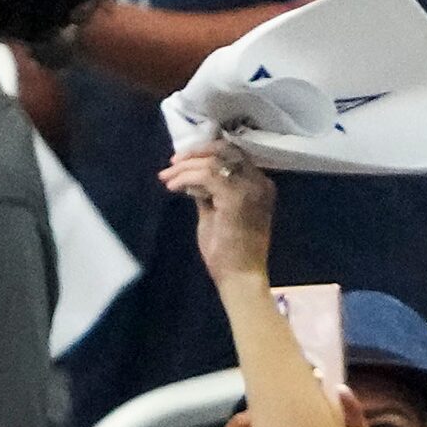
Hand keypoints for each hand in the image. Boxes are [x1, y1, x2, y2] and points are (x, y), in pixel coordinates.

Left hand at [164, 146, 274, 283]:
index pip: (233, 154)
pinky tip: (173, 187)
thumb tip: (191, 177)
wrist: (240, 277)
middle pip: (226, 150)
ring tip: (166, 177)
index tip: (181, 161)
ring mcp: (250, 187)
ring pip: (214, 161)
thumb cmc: (229, 252)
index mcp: (259, 184)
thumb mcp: (216, 214)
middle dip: (195, 153)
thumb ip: (208, 193)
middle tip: (172, 163)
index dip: (205, 152)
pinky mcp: (236, 196)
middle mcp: (259, 181)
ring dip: (185, 167)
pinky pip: (207, 175)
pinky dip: (186, 177)